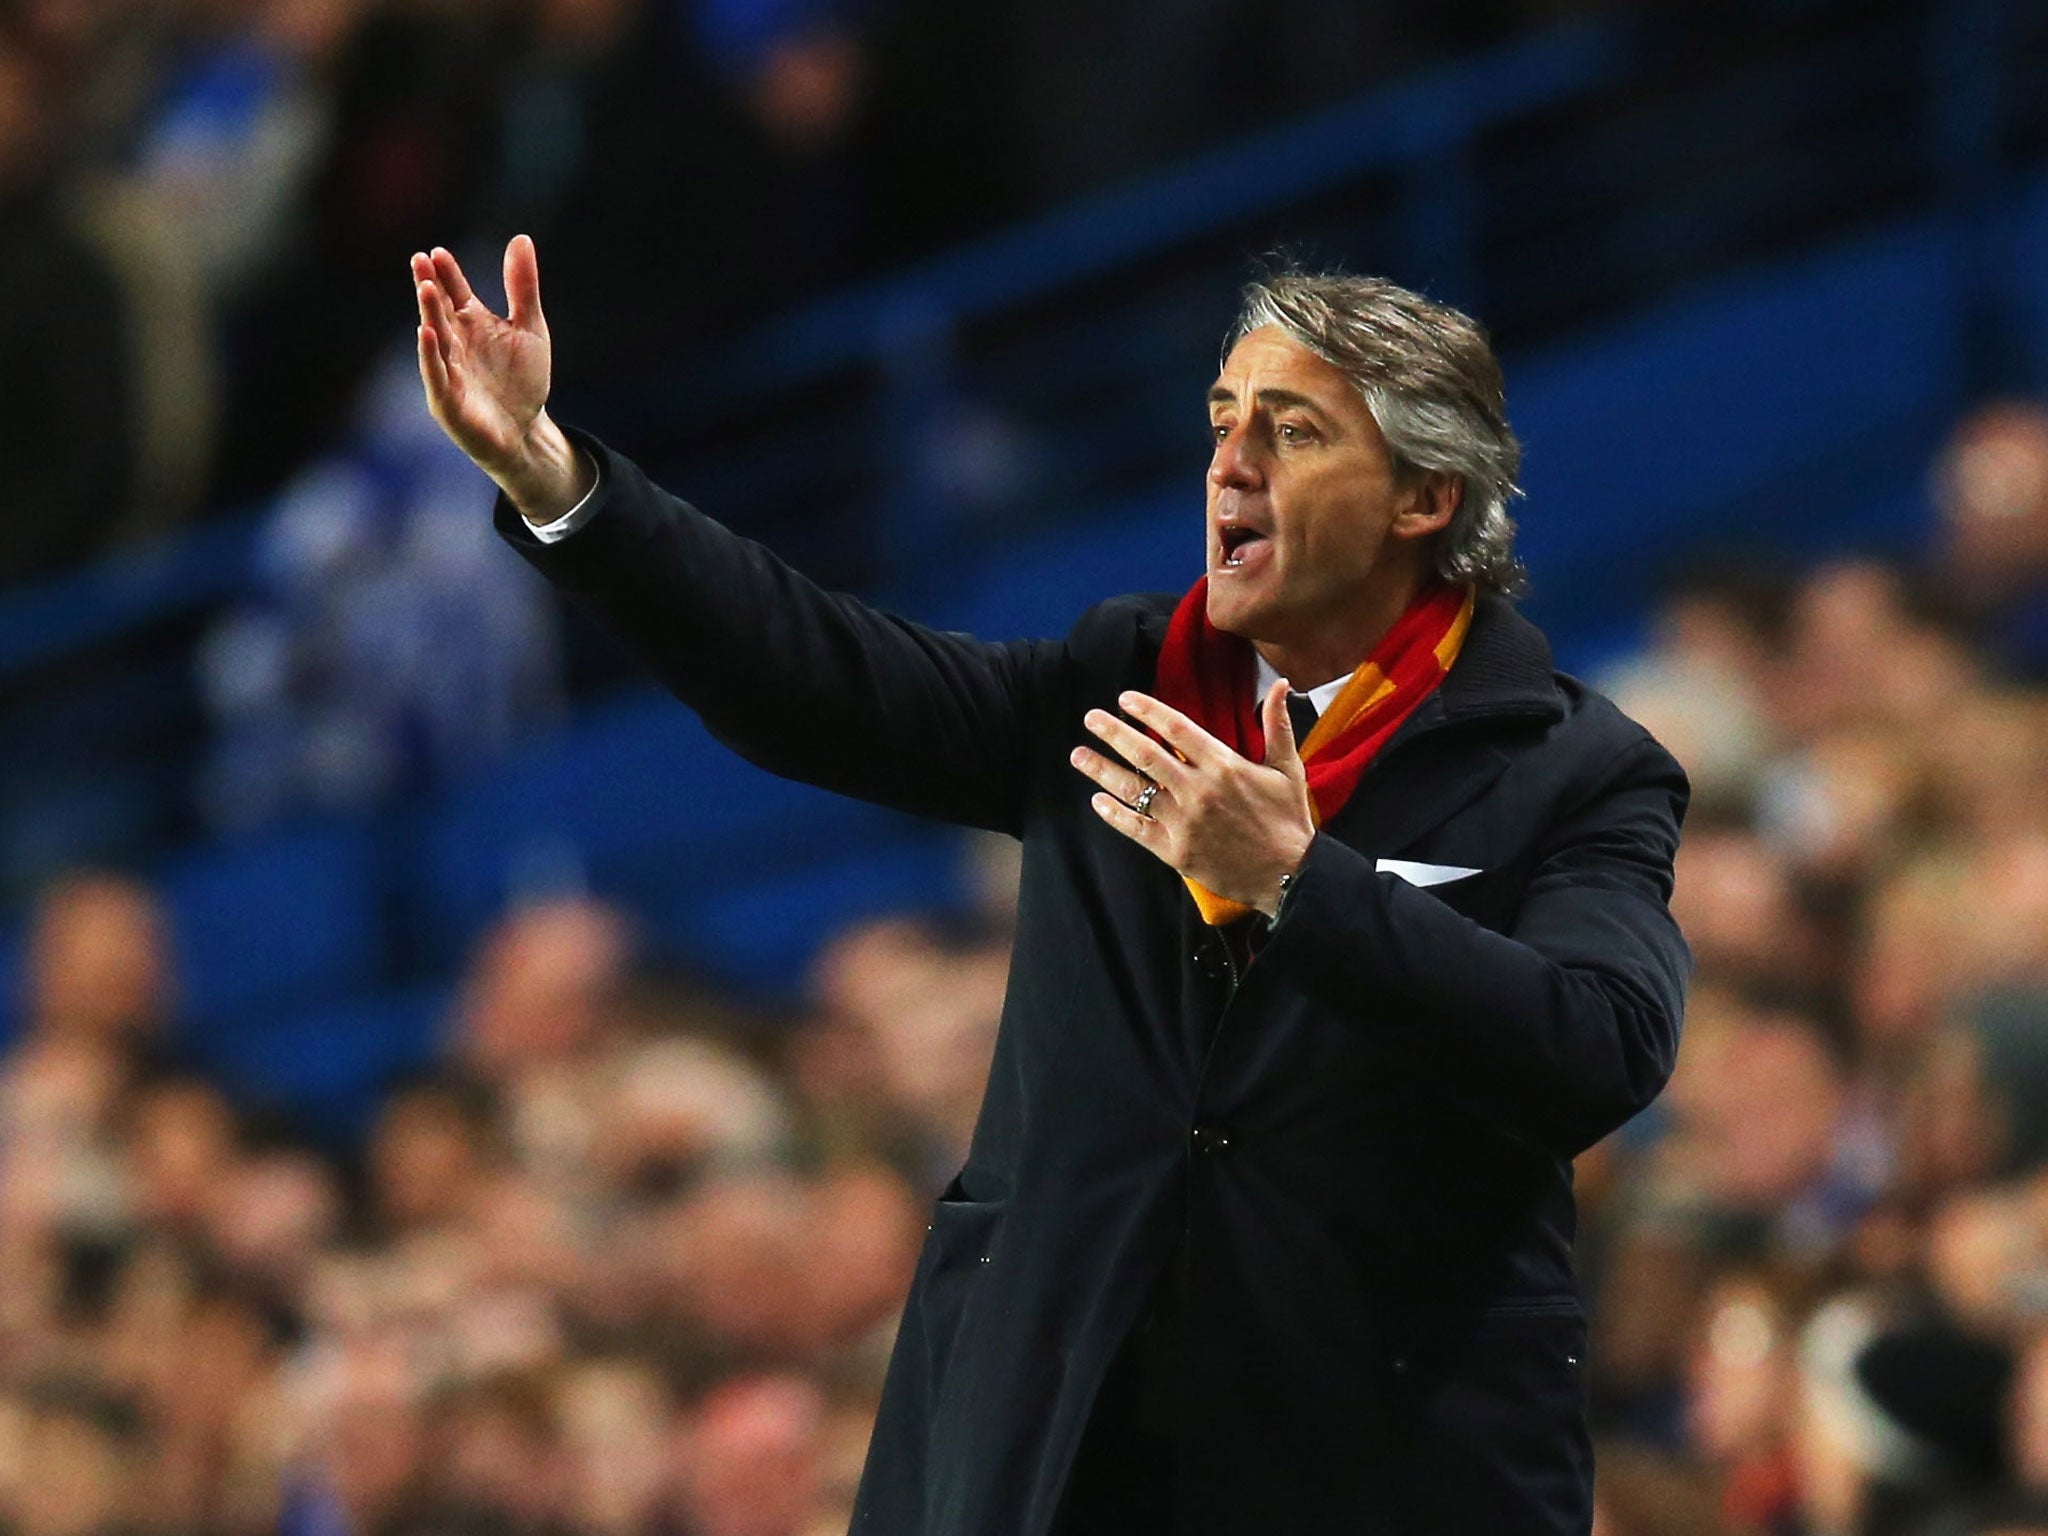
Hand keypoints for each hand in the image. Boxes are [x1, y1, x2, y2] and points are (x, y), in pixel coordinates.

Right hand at [411, 236, 592, 521]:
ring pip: (436, 337)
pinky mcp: (447, 399)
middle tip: (421, 260)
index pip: (454, 291)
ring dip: (429, 313)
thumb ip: (523, 287)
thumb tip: (521, 237)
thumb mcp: (529, 328)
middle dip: (430, 286)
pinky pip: (437, 374)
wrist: (525, 430)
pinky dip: (431, 354)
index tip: (439, 252)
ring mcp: (448, 370)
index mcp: (471, 322)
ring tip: (425, 287)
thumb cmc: (522, 379)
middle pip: (440, 309)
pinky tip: (426, 333)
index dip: (448, 273)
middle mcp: (454, 342)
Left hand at [1071, 682, 1314, 916]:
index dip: (1147, 710)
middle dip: (1113, 734)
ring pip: (1134, 790)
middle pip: (1145, 755)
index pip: (1176, 729)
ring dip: (1102, 771)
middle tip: (1090, 718)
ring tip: (1079, 756)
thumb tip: (1279, 685)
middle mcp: (1198, 790)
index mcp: (1224, 766)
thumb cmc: (1288, 820)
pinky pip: (1137, 828)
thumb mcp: (1288, 768)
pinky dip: (1115, 814)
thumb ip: (1277, 724)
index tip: (1124, 699)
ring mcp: (1184, 822)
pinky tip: (1097, 801)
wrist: (1290, 875)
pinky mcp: (1175, 851)